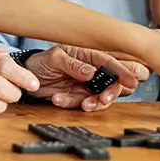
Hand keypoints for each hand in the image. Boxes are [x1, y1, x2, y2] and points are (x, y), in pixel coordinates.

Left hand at [23, 45, 149, 110]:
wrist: (28, 75)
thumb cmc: (43, 60)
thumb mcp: (55, 58)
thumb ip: (73, 65)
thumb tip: (91, 72)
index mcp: (87, 56)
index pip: (109, 62)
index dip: (122, 71)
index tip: (131, 81)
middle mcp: (90, 71)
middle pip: (111, 83)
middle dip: (111, 93)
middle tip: (104, 99)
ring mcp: (84, 86)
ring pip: (99, 98)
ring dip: (93, 103)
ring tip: (83, 104)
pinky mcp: (76, 98)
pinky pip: (79, 104)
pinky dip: (70, 104)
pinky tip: (58, 98)